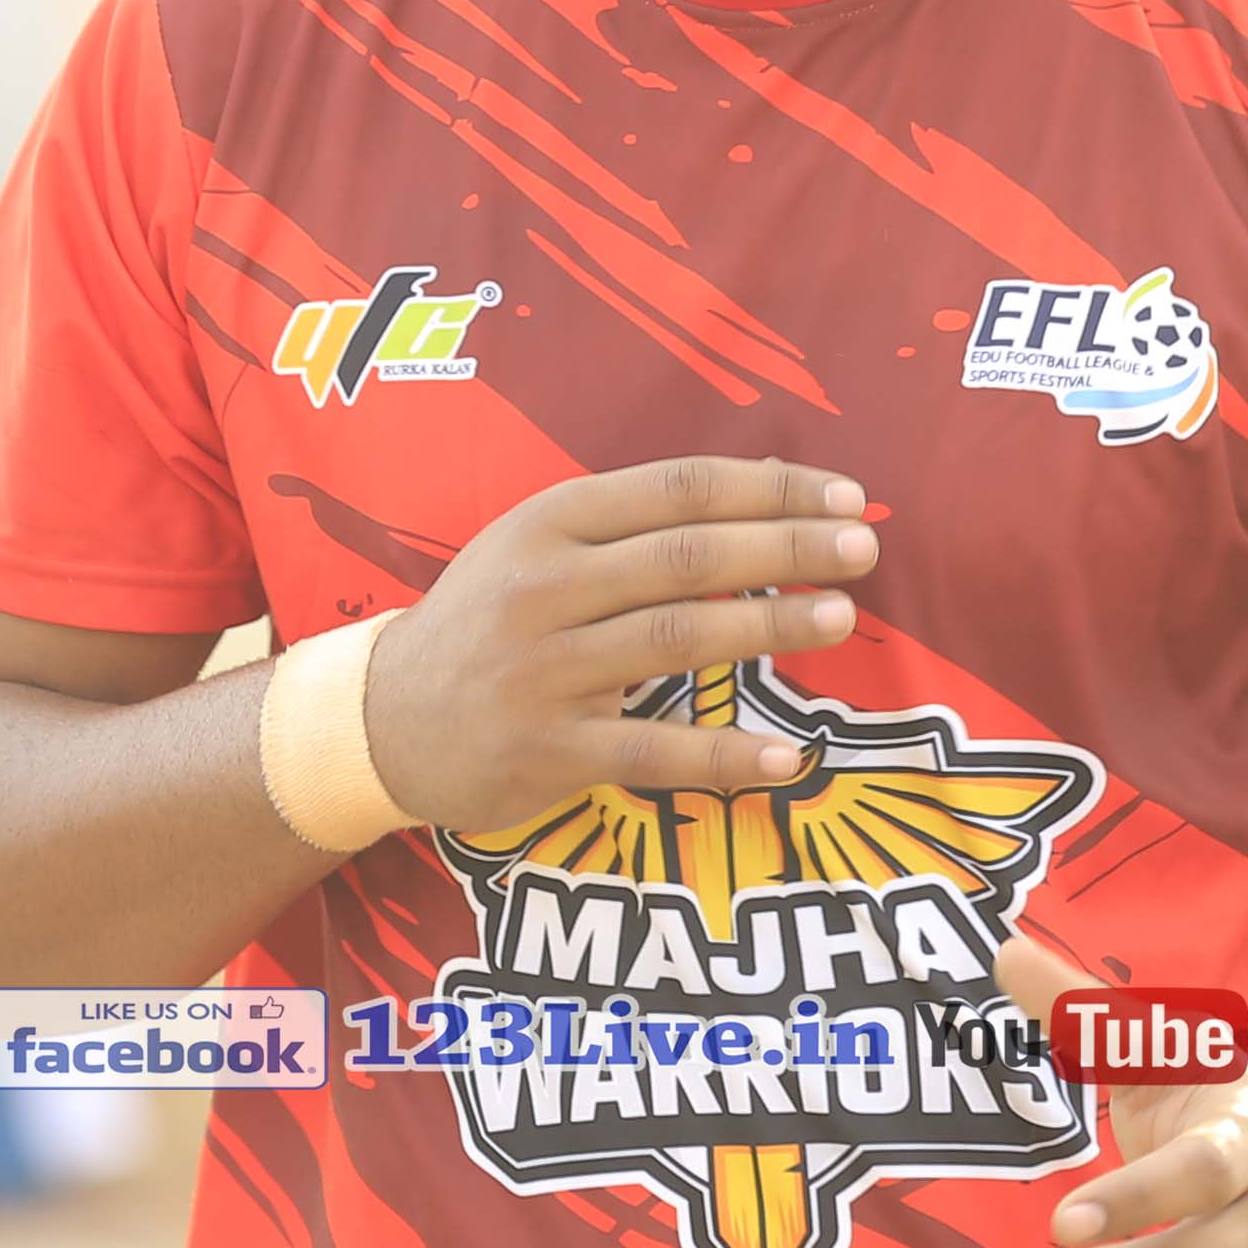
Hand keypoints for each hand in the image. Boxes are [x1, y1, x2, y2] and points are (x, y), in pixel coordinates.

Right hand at [357, 456, 876, 830]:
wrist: (382, 720)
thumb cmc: (486, 621)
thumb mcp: (535, 547)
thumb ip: (634, 525)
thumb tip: (767, 494)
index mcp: (548, 522)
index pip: (678, 490)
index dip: (770, 488)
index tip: (844, 495)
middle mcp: (543, 588)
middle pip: (688, 558)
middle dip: (787, 549)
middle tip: (864, 548)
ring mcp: (544, 671)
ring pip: (678, 641)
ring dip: (770, 629)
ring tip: (841, 617)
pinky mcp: (547, 750)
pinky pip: (654, 752)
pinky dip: (725, 756)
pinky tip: (788, 759)